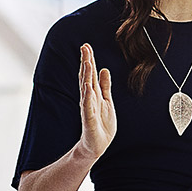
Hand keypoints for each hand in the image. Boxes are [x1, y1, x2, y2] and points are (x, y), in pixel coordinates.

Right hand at [74, 43, 115, 160]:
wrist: (96, 144)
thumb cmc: (101, 123)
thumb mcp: (106, 101)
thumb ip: (105, 86)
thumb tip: (104, 70)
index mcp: (94, 94)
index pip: (89, 74)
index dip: (89, 60)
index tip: (86, 46)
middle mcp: (89, 98)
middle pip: (86, 77)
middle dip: (86, 62)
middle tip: (85, 47)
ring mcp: (88, 108)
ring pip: (86, 89)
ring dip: (86, 76)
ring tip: (88, 62)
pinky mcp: (89, 120)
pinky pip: (88, 106)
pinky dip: (88, 96)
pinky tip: (88, 87)